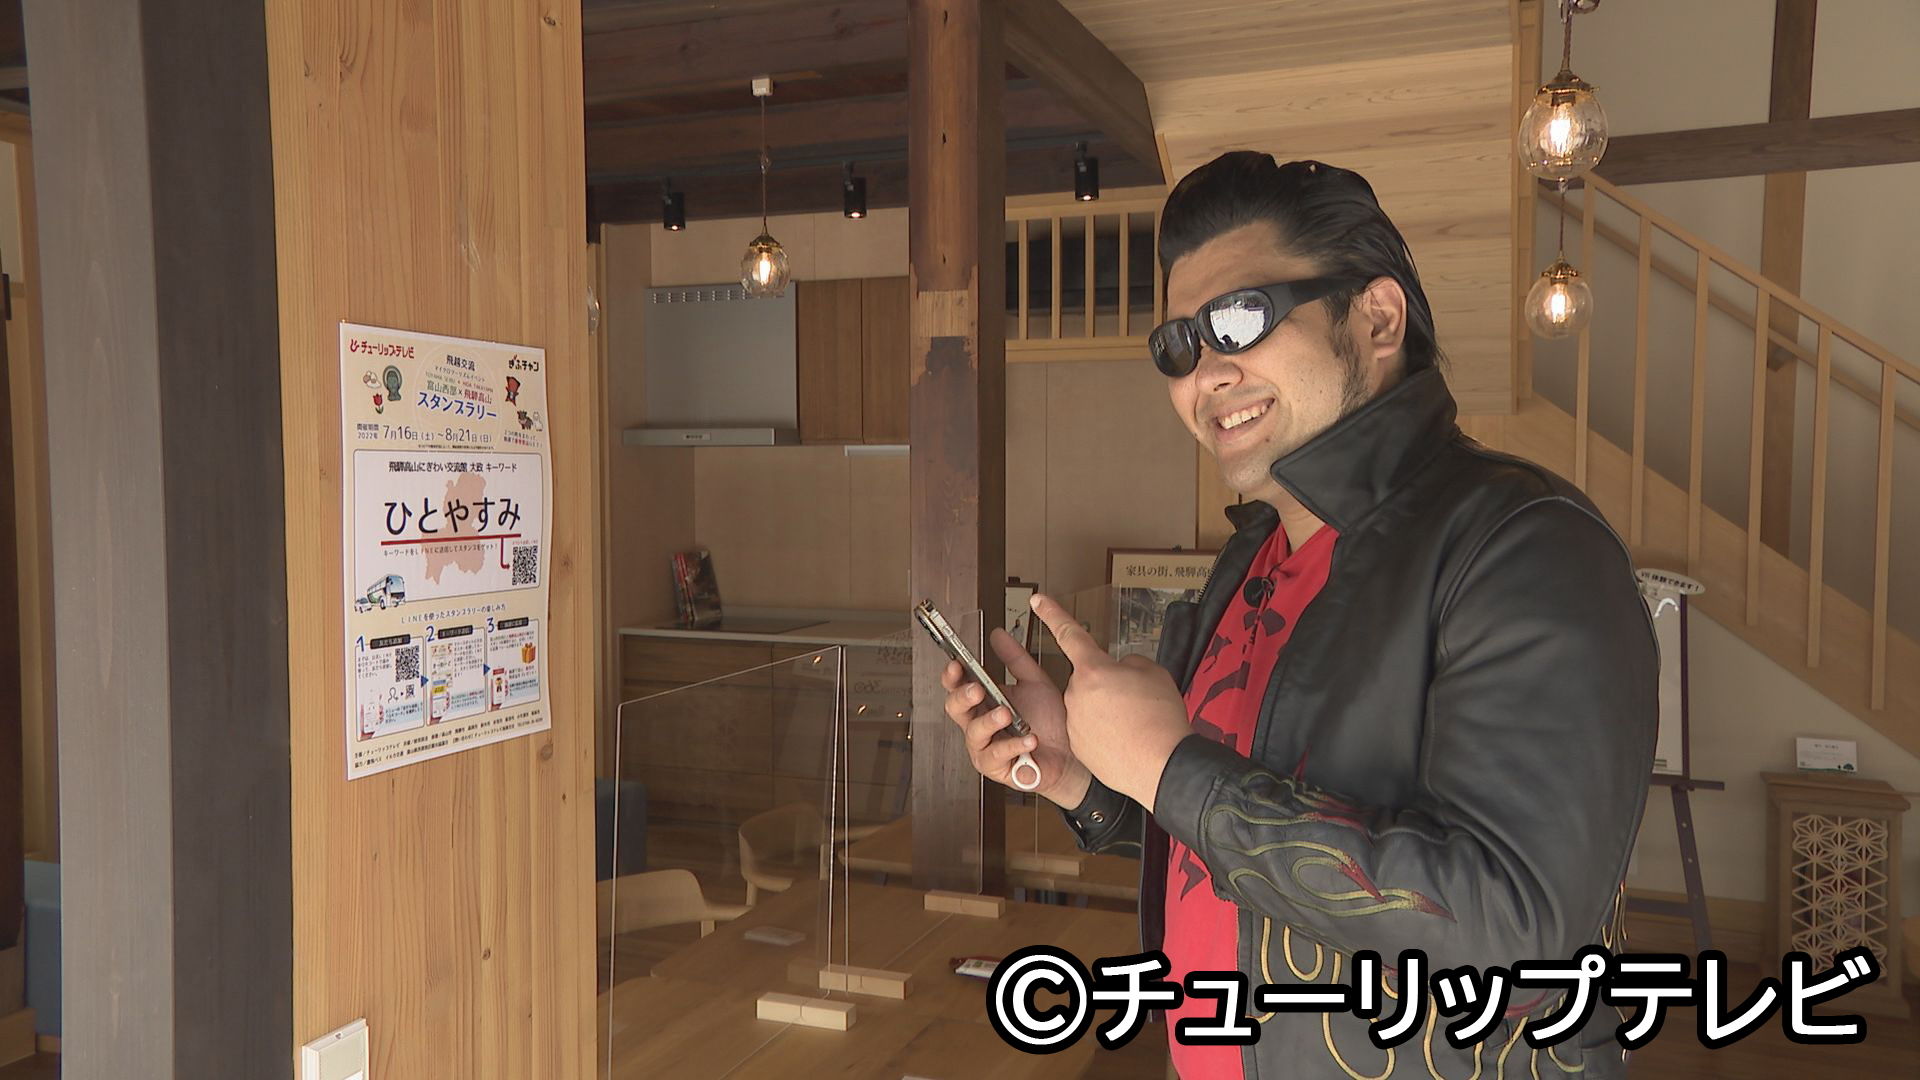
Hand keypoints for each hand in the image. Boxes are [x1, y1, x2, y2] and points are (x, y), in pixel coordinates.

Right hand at [941, 626, 1091, 807]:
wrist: (1071, 754)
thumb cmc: (1050, 722)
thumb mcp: (1034, 683)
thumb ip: (1015, 659)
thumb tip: (998, 634)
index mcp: (984, 701)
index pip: (957, 685)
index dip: (952, 675)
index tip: (957, 664)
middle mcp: (979, 724)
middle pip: (955, 708)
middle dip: (963, 696)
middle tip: (977, 689)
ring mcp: (985, 747)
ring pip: (973, 733)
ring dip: (989, 721)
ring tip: (1006, 714)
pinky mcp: (996, 768)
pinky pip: (996, 756)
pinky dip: (1013, 745)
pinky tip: (1028, 739)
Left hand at [1027, 592, 1191, 812]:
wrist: (1162, 765)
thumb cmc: (1160, 719)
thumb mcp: (1154, 673)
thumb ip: (1131, 663)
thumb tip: (1121, 670)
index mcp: (1093, 669)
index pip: (1069, 633)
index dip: (1053, 613)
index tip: (1037, 600)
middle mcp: (1076, 693)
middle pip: (1090, 679)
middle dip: (1108, 686)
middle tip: (1135, 700)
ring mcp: (1074, 721)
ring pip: (1089, 706)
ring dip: (1107, 711)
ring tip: (1133, 723)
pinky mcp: (1077, 745)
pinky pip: (1089, 731)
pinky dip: (1104, 734)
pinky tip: (1124, 741)